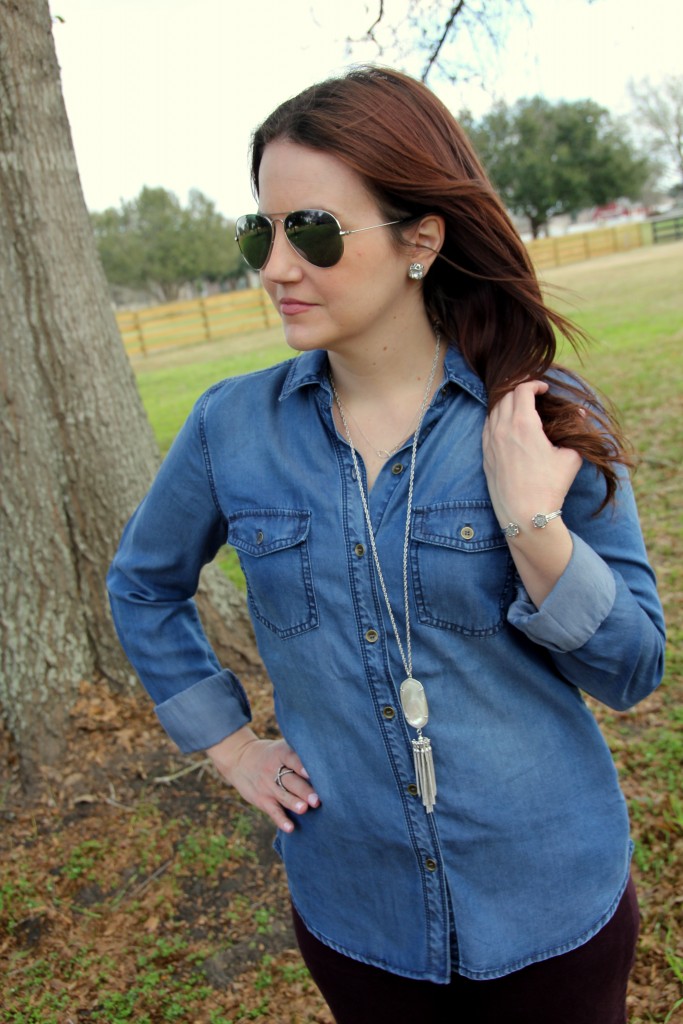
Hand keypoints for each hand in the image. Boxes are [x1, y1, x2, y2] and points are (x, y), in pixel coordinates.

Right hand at [207, 726, 319, 833]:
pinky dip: (281, 820)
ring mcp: (267, 786)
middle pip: (290, 780)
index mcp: (280, 753)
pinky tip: (290, 828)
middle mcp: (273, 769)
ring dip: (294, 803)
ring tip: (304, 809)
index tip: (310, 773)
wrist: (239, 759)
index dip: (300, 765)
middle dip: (304, 790)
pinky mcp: (262, 800)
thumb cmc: (270, 754)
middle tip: (317, 799)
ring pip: (282, 796)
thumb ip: (298, 752)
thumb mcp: (280, 746)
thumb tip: (328, 757)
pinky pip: (273, 811)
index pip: (291, 758)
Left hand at [483, 380, 580, 606]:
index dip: (534, 384)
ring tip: (520, 406)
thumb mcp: (570, 457)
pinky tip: (506, 424)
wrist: (524, 515)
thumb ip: (575, 431)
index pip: (522, 390)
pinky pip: (487, 427)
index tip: (544, 388)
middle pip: (506, 396)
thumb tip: (581, 414)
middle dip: (520, 390)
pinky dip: (496, 418)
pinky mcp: (485, 455)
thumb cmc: (550, 487)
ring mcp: (490, 442)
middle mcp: (502, 429)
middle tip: (533, 393)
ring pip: (494, 410)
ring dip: (506, 403)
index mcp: (523, 425)